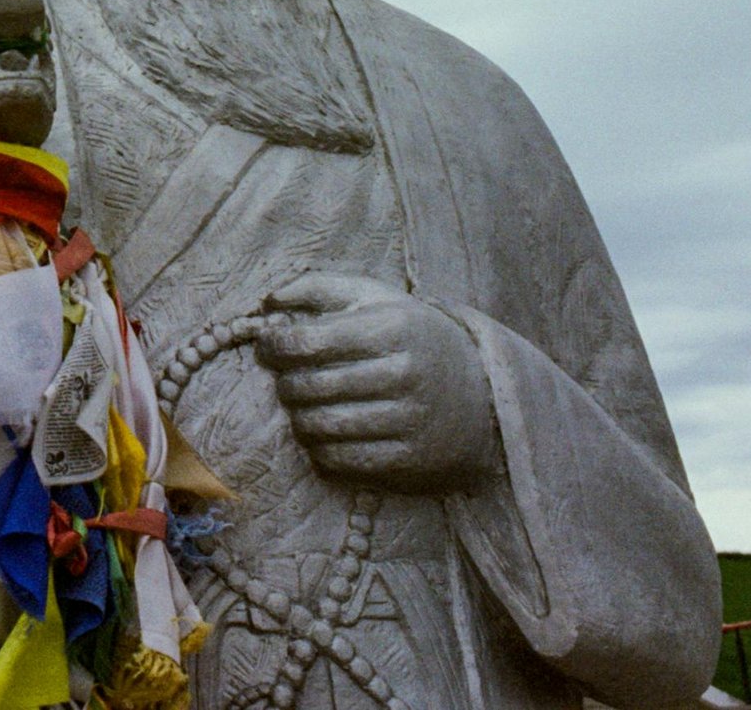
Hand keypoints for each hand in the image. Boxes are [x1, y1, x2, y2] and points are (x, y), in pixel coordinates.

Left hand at [256, 273, 498, 492]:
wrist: (483, 393)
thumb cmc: (413, 337)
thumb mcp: (376, 299)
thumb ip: (319, 288)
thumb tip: (267, 302)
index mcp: (392, 328)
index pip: (307, 342)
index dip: (273, 347)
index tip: (268, 348)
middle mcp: (403, 375)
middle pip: (308, 387)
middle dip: (284, 384)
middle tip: (285, 380)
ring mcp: (408, 422)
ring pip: (319, 427)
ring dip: (298, 418)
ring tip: (302, 407)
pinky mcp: (409, 460)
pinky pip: (339, 461)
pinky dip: (317, 449)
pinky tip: (320, 434)